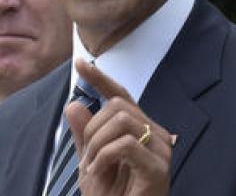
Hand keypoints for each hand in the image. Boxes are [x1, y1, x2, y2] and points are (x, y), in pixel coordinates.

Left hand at [66, 59, 173, 195]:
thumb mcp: (90, 163)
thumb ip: (84, 135)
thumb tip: (74, 104)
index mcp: (140, 131)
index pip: (120, 96)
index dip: (101, 78)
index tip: (80, 63)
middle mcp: (155, 135)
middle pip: (118, 106)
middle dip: (93, 129)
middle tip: (87, 160)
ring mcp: (161, 150)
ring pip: (122, 120)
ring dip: (97, 143)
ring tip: (93, 168)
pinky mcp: (159, 168)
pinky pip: (126, 144)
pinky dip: (105, 156)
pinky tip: (99, 173)